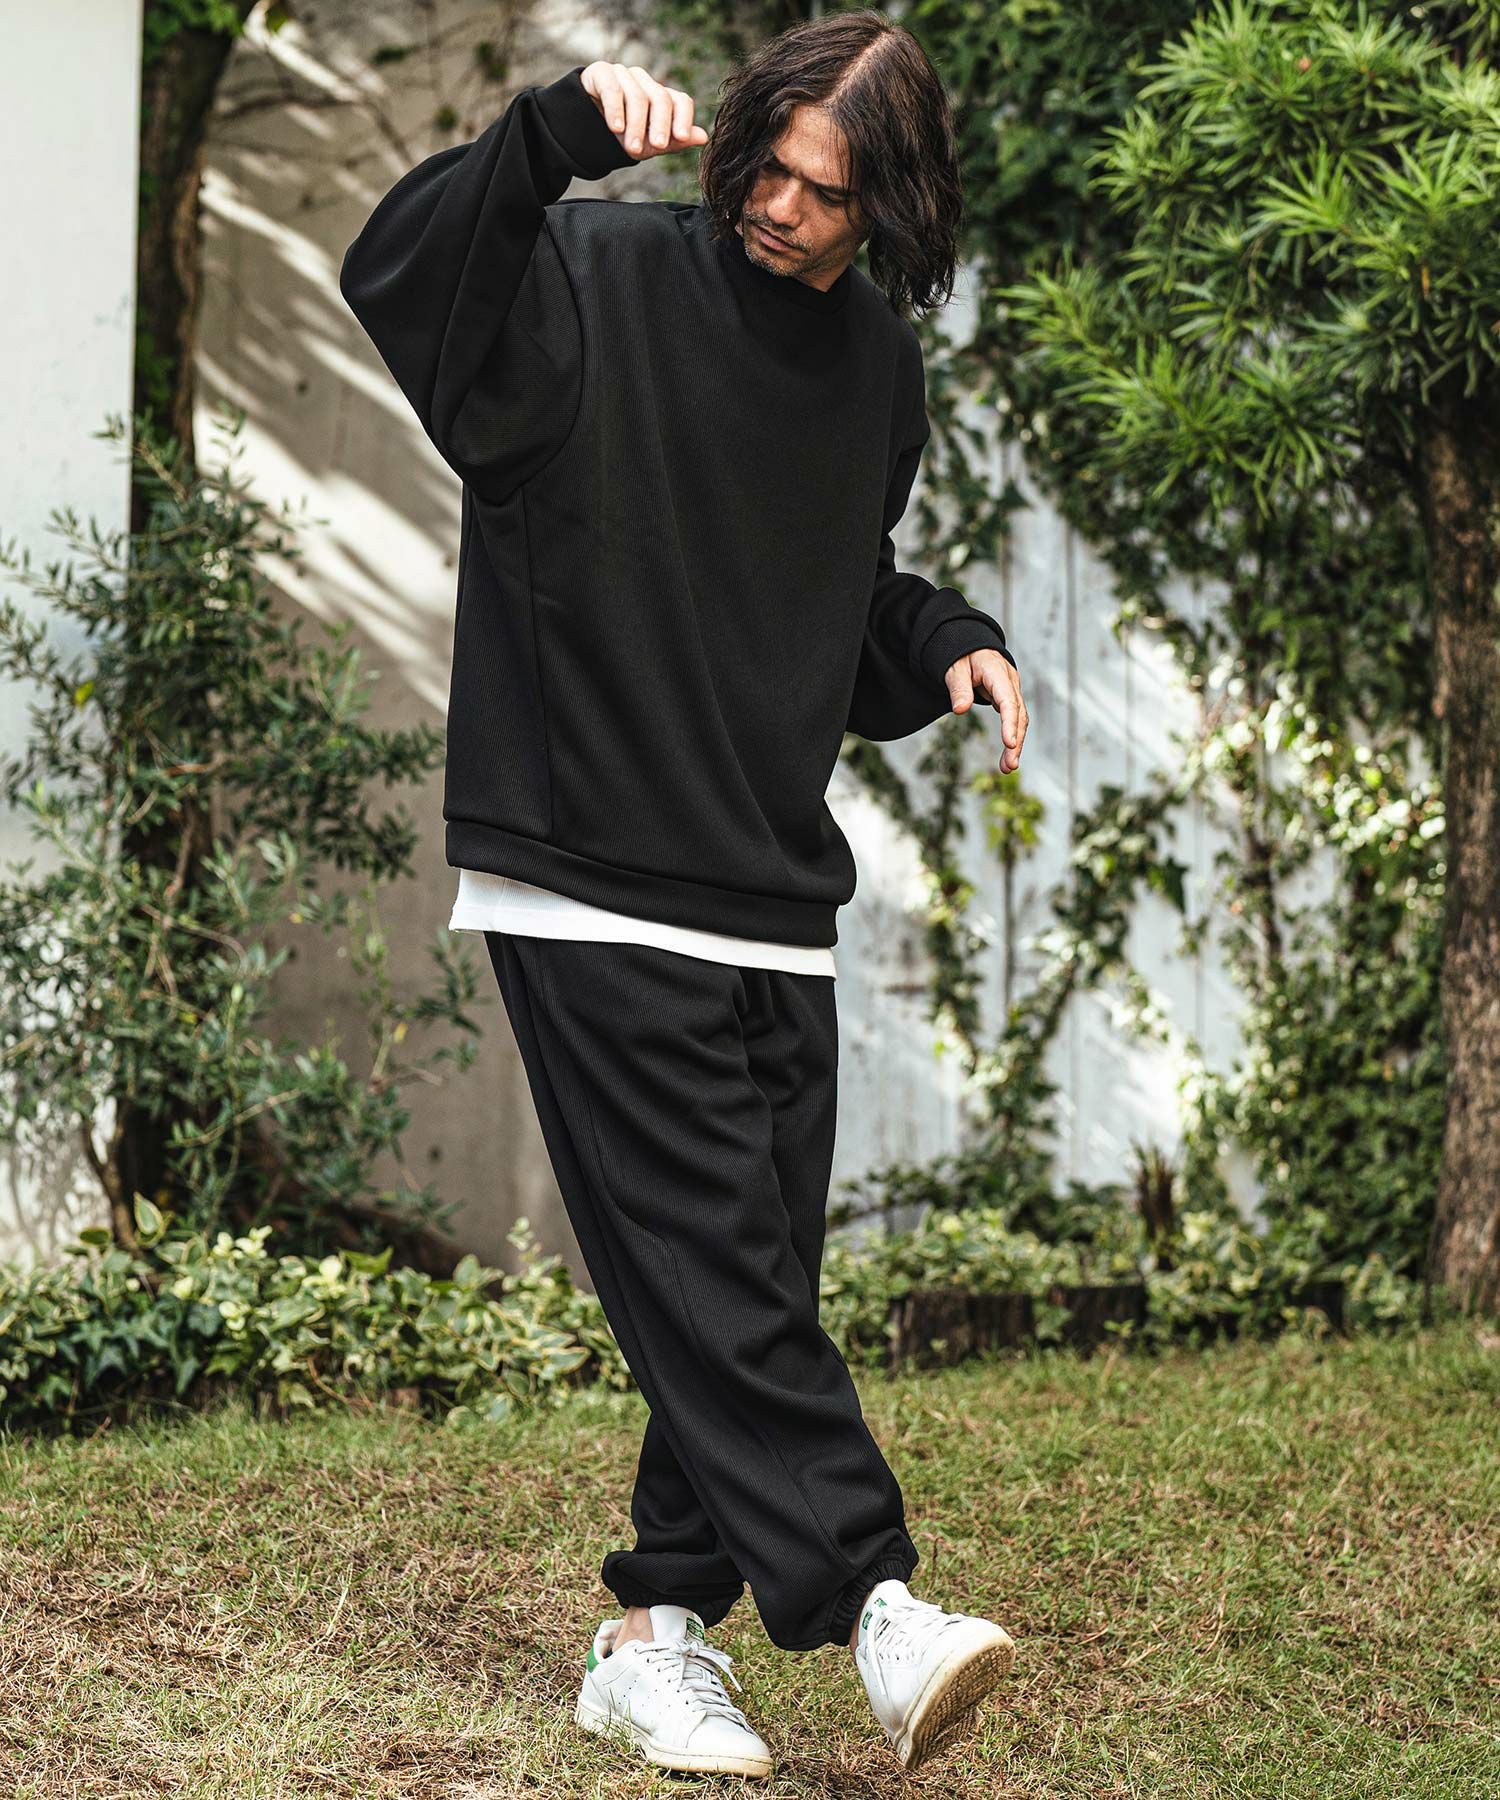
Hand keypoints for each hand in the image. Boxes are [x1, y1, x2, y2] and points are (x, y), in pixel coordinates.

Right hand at [580, 62, 707, 159]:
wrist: (583, 128)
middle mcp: (645, 81)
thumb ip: (674, 141)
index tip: (680, 138)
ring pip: (636, 96)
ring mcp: (623, 74)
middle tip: (656, 147)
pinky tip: (615, 127)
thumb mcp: (649, 144)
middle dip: (659, 125)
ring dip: (636, 125)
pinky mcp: (601, 73)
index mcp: (661, 96)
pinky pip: (612, 89)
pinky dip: (615, 109)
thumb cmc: (621, 135)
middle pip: (660, 98)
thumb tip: (703, 137)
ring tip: (632, 149)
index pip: (681, 101)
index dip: (683, 118)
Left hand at [945, 648, 1027, 772]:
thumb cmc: (961, 656)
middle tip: (1010, 765)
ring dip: (1016, 744)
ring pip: (1020, 719)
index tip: (1009, 742)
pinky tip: (1007, 758)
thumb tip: (960, 710)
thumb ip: (958, 688)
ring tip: (1007, 768)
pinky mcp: (1009, 700)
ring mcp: (1012, 691)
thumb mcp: (954, 668)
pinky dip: (1012, 738)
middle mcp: (1010, 682)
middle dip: (1016, 740)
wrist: (971, 647)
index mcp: (997, 671)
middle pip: (1018, 713)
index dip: (1009, 722)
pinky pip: (1014, 720)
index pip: (1007, 699)